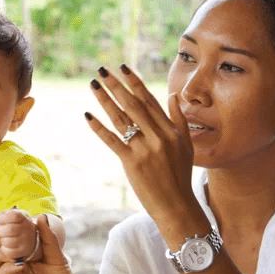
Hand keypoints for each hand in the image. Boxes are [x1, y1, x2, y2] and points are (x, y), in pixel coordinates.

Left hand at [0, 208, 37, 261]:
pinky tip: (6, 246)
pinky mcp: (23, 252)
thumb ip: (4, 215)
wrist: (29, 238)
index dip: (2, 218)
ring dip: (1, 240)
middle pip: (10, 229)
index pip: (14, 216)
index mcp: (24, 218)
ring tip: (3, 238)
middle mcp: (28, 229)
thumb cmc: (15, 224)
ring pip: (7, 241)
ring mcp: (26, 241)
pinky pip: (8, 252)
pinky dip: (4, 249)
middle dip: (0, 230)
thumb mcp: (12, 216)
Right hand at [0, 215, 84, 273]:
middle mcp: (12, 265)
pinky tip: (20, 265)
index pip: (5, 237)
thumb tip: (40, 217)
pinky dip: (6, 268)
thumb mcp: (58, 258)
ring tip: (13, 249)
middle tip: (5, 230)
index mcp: (22, 255)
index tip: (12, 215)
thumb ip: (48, 239)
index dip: (4, 225)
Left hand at [85, 65, 198, 228]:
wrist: (177, 206)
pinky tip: (88, 115)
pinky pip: (112, 141)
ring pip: (121, 119)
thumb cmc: (180, 176)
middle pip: (133, 105)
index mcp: (170, 130)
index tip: (122, 68)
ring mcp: (145, 150)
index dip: (134, 83)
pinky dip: (99, 127)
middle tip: (102, 70)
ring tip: (94, 85)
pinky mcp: (132, 164)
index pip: (149, 100)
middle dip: (117, 85)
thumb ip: (179, 119)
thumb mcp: (186, 145)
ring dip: (105, 100)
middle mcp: (158, 137)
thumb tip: (173, 95)